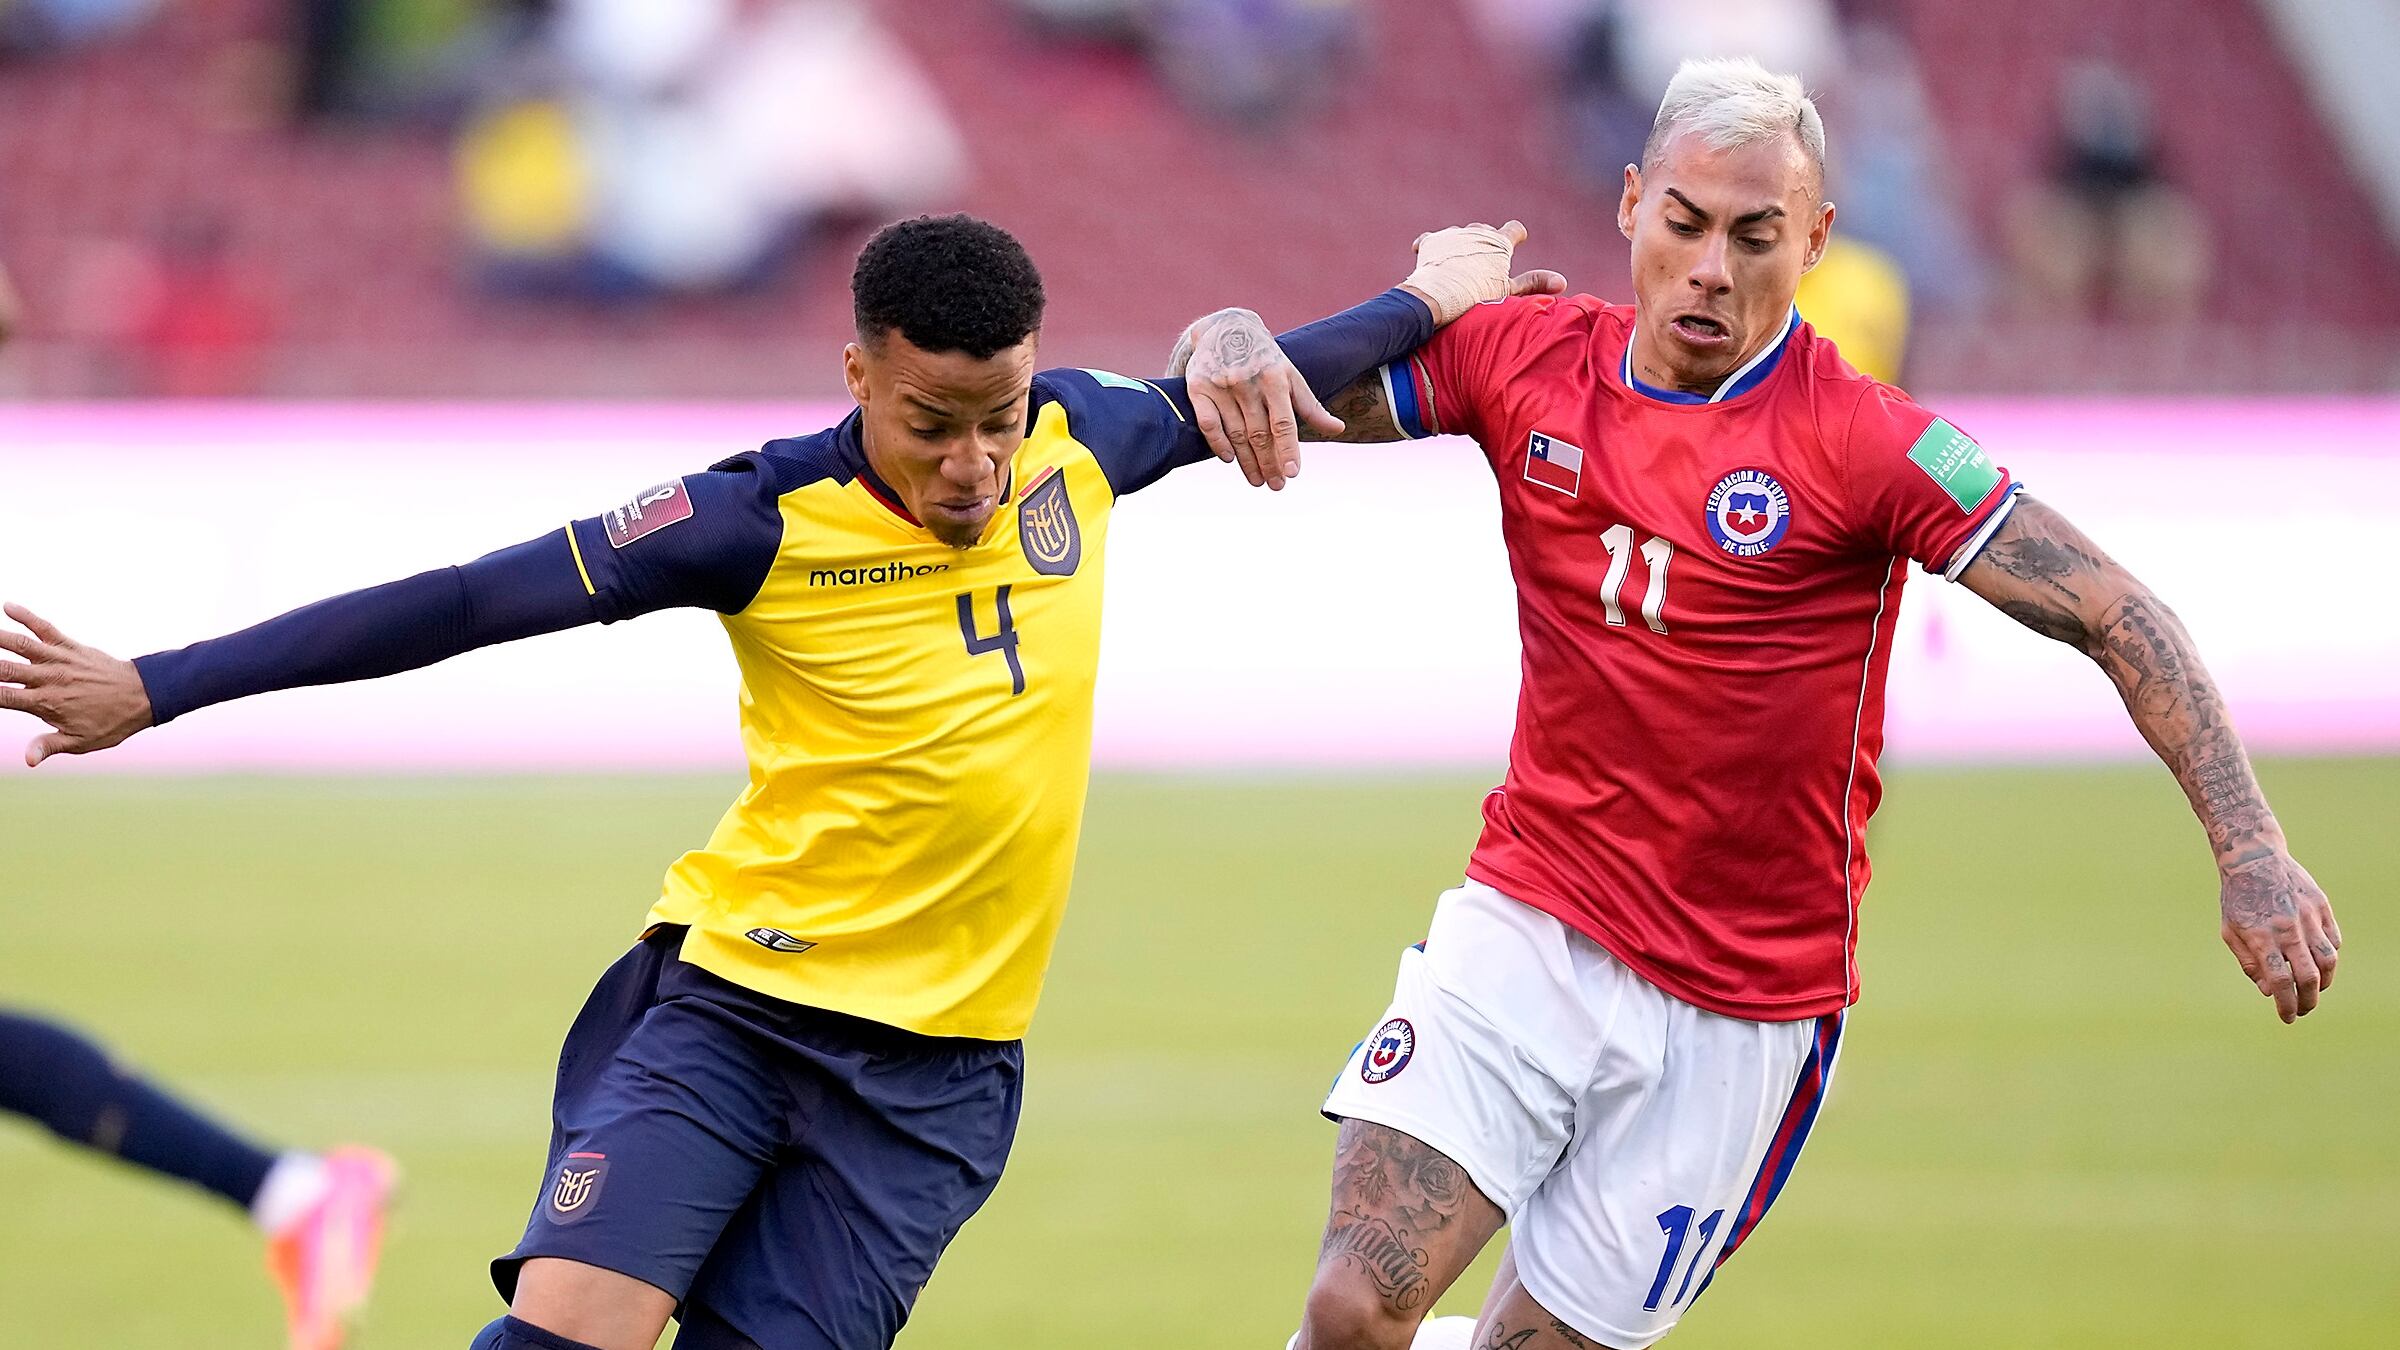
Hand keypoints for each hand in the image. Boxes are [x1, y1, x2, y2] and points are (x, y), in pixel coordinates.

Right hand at [0, 603, 153, 765]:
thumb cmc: (110, 722)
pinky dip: (26, 616)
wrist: (142, 696)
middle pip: (4, 669)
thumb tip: (27, 760)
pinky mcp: (70, 646)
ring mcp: (58, 660)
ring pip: (20, 644)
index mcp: (45, 704)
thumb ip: (49, 746)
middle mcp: (48, 679)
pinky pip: (45, 628)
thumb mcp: (80, 742)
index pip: (2, 697)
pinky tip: (8, 606)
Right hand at [1179, 309, 1342, 490]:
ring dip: (1247, 461)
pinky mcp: (1198, 387)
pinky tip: (1228, 459)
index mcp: (1275, 379)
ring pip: (1236, 433)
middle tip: (1276, 486)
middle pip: (1260, 433)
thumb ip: (1311, 406)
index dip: (1288, 449)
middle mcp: (1247, 382)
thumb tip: (1338, 429)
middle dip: (1269, 463)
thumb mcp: (1291, 375)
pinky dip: (1218, 443)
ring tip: (1257, 481)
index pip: (1283, 422)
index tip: (1293, 473)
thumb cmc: (1265, 358)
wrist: (1226, 327)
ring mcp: (1221, 385)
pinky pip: (1208, 423)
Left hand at [1399, 220, 1567, 324]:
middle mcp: (1477, 232)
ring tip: (1459, 263)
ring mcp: (1453, 235)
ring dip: (1461, 245)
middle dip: (1486, 242)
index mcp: (1499, 241)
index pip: (1514, 229)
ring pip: (1460, 234)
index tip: (1518, 241)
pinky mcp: (1431, 241)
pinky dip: (1432, 246)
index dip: (1516, 235)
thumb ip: (1534, 284)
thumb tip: (1562, 282)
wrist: (1439, 295)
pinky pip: (1431, 239)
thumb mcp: (1508, 292)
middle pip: (1485, 230)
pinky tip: (1425, 253)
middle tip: (1484, 262)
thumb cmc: (1477, 297)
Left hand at [2219, 848, 2339, 1022]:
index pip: (2279, 982)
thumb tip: (2268, 990)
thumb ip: (2249, 962)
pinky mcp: (2322, 907)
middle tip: (2303, 1009)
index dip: (2286, 1004)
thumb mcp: (2231, 930)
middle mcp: (2287, 928)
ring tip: (2313, 989)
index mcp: (2260, 937)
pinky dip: (2328, 957)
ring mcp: (2308, 917)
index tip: (2287, 1018)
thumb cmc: (2238, 898)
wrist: (2254, 858)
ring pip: (2328, 961)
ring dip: (2323, 982)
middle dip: (2308, 1001)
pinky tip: (2317, 961)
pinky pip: (2333, 941)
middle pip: (2308, 976)